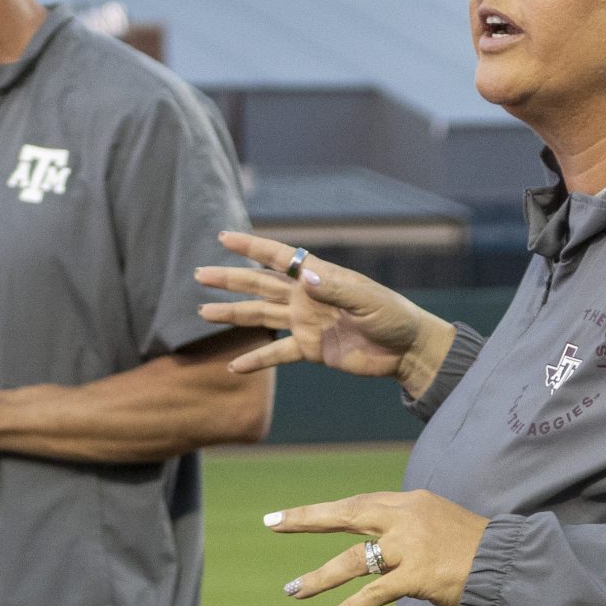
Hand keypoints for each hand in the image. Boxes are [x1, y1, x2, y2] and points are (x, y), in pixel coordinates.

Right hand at [197, 231, 450, 393]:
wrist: (405, 350)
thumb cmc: (392, 315)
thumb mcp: (366, 300)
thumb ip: (334, 289)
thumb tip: (304, 277)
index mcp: (319, 276)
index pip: (279, 258)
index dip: (251, 247)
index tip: (223, 237)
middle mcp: (305, 296)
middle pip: (260, 285)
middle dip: (230, 279)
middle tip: (199, 274)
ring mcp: (305, 322)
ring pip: (260, 316)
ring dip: (232, 315)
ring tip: (204, 312)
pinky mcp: (310, 349)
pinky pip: (276, 353)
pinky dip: (256, 360)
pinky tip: (234, 367)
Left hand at [263, 491, 489, 605]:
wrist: (509, 568)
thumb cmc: (477, 552)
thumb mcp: (440, 525)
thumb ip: (410, 528)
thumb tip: (381, 544)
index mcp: (411, 503)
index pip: (361, 504)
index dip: (326, 510)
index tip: (294, 513)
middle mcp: (407, 518)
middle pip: (347, 514)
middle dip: (306, 518)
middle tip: (272, 521)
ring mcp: (411, 546)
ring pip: (353, 560)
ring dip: (319, 577)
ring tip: (293, 591)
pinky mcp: (417, 576)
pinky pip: (373, 593)